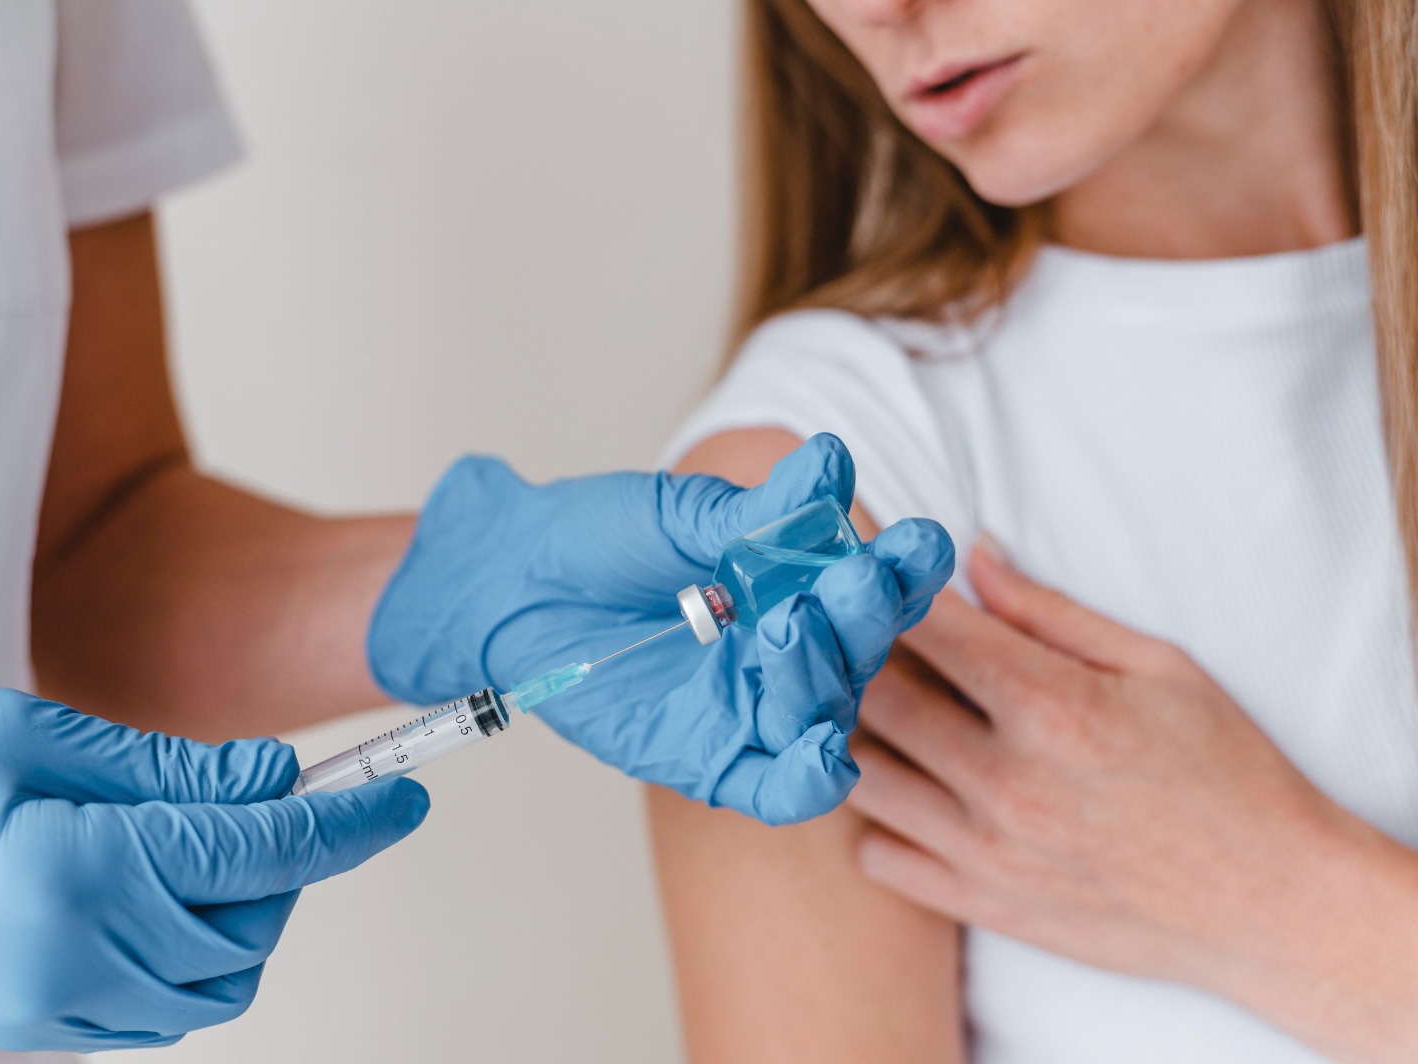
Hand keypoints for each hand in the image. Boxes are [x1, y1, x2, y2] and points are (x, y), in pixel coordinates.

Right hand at [0, 689, 427, 1050]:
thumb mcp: (31, 737)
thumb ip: (171, 770)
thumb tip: (278, 779)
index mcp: (78, 874)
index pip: (261, 853)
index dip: (350, 824)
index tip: (409, 797)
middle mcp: (74, 962)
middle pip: (252, 928)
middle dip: (292, 866)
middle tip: (278, 803)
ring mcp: (50, 1013)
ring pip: (217, 986)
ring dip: (246, 915)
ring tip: (209, 845)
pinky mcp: (32, 1034)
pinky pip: (160, 1013)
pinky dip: (193, 959)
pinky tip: (159, 896)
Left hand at [368, 434, 953, 823]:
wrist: (513, 583)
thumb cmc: (597, 540)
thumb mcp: (677, 518)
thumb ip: (756, 513)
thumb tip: (831, 462)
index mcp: (798, 585)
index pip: (873, 584)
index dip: (905, 569)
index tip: (921, 542)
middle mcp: (791, 651)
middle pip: (857, 650)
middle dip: (864, 616)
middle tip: (852, 581)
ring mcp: (755, 708)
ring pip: (823, 714)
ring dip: (823, 678)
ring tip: (791, 628)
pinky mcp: (715, 759)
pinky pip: (778, 787)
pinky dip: (808, 778)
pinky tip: (822, 754)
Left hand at [848, 544, 1417, 1060]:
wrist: (1273, 904)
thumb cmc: (1226, 772)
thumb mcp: (1158, 667)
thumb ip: (1050, 613)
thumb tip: (974, 558)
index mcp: (1053, 706)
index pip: (927, 628)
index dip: (879, 591)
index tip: (858, 573)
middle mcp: (1008, 780)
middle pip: (873, 698)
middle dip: (849, 658)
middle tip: (845, 638)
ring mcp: (989, 850)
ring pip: (860, 777)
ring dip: (850, 737)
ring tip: (868, 713)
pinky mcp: (984, 904)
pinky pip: (879, 858)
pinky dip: (877, 822)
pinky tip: (907, 794)